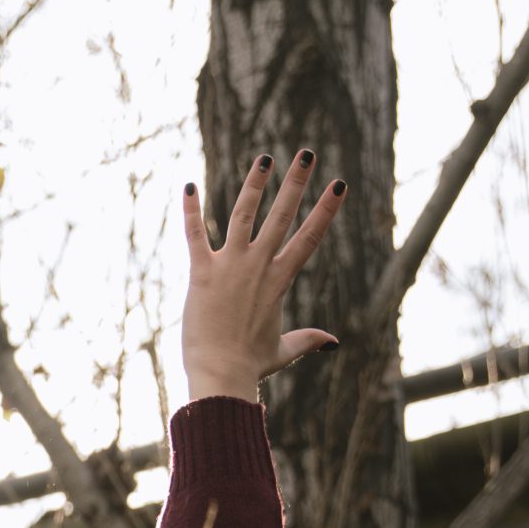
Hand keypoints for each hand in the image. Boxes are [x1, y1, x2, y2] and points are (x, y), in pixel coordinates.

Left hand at [180, 151, 345, 403]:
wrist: (221, 375)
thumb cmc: (250, 365)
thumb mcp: (282, 350)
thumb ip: (307, 340)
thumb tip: (333, 341)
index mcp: (280, 281)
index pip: (310, 237)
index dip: (326, 209)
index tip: (339, 184)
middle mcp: (259, 267)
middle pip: (282, 216)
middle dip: (297, 183)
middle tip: (307, 153)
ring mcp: (231, 267)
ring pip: (244, 215)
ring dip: (255, 184)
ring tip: (265, 158)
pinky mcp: (202, 273)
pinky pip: (195, 235)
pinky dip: (190, 211)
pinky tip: (189, 186)